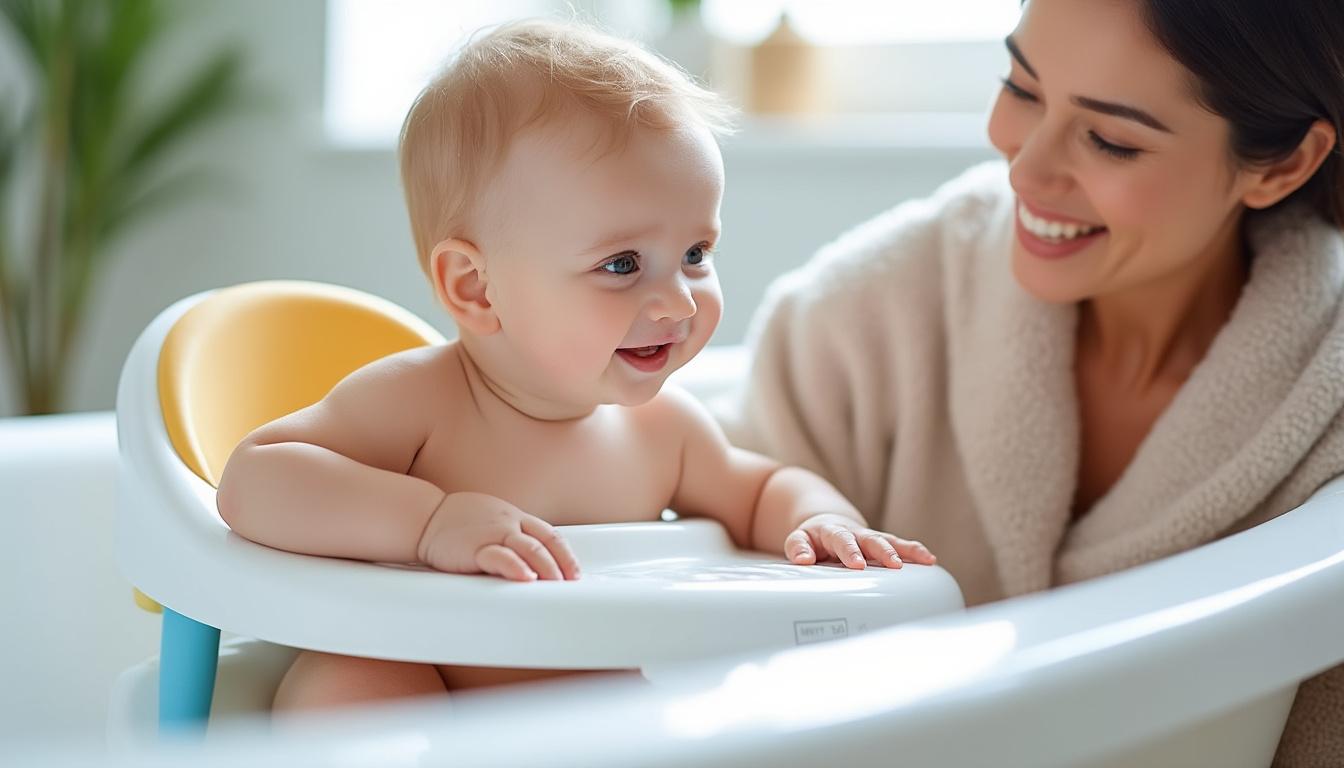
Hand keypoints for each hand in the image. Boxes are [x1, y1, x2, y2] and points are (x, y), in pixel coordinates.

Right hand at [417, 492, 580, 581]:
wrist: (425, 518)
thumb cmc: (459, 523)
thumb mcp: (493, 521)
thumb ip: (513, 535)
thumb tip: (534, 560)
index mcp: (516, 518)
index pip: (550, 535)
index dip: (566, 555)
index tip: (575, 573)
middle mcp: (509, 524)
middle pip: (545, 543)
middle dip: (562, 564)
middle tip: (570, 583)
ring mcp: (493, 534)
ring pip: (529, 548)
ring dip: (547, 567)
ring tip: (557, 583)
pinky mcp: (475, 548)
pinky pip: (499, 556)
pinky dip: (515, 566)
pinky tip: (525, 577)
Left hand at [784, 513, 936, 569]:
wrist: (827, 523)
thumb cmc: (814, 537)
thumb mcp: (799, 538)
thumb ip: (798, 547)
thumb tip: (803, 559)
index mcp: (832, 532)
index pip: (840, 540)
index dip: (849, 551)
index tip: (857, 564)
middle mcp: (854, 533)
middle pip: (870, 540)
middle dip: (882, 551)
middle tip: (893, 563)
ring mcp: (870, 537)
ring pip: (889, 541)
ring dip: (904, 551)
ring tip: (923, 559)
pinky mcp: (882, 543)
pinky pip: (900, 545)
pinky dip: (914, 551)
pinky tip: (929, 559)